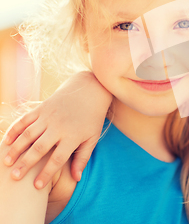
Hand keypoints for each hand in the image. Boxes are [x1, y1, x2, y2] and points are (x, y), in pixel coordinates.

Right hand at [1, 71, 111, 188]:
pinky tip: (5, 142)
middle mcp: (58, 127)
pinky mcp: (41, 108)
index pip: (57, 159)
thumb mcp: (92, 138)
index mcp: (72, 136)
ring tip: (6, 162)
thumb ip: (83, 158)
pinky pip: (24, 120)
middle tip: (14, 177)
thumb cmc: (91, 118)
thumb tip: (77, 178)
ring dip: (16, 149)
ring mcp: (48, 116)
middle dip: (26, 164)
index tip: (36, 186)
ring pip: (28, 135)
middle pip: (39, 149)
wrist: (88, 90)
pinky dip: (14, 130)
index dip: (46, 173)